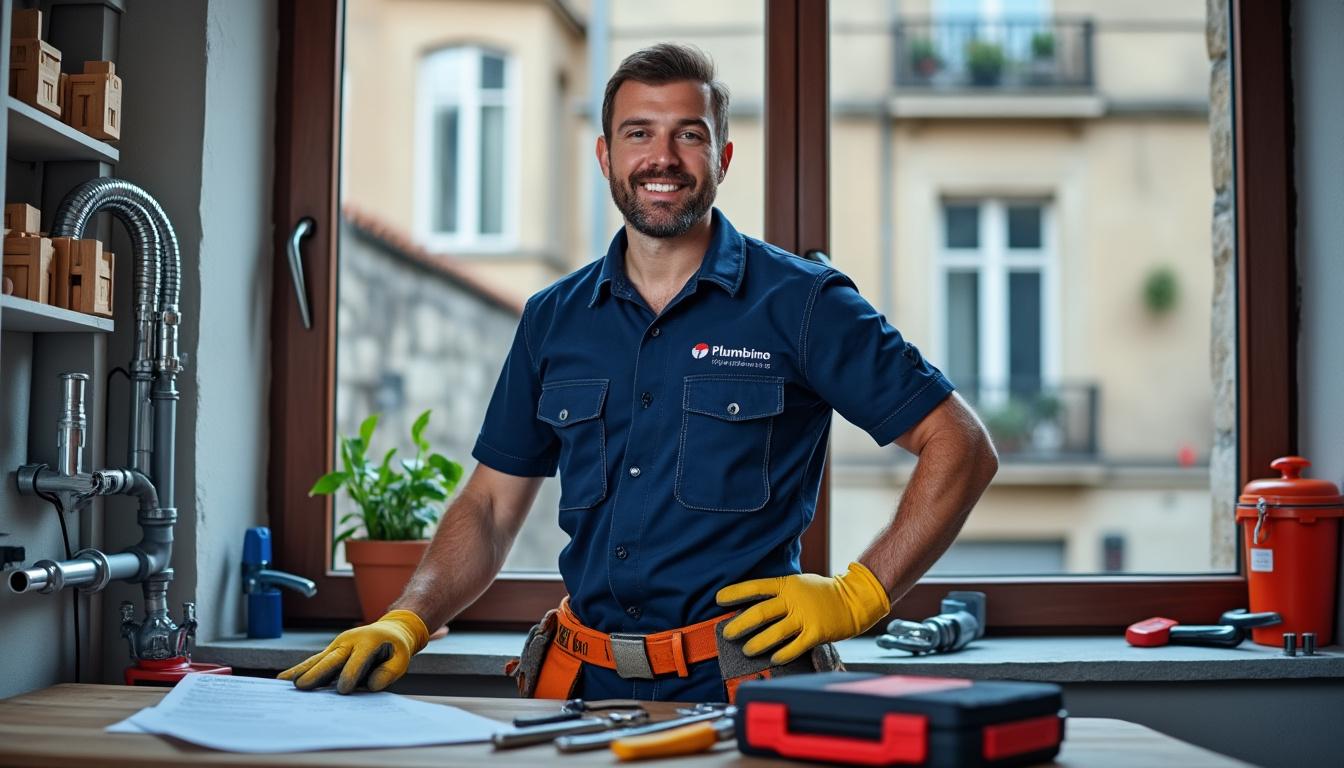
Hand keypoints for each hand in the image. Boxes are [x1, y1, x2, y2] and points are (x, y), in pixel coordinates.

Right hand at [277, 609, 429, 693]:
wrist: (391, 629)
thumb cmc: (396, 648)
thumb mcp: (402, 658)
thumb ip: (389, 672)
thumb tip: (371, 686)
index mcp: (369, 641)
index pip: (357, 660)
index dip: (351, 674)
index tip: (342, 690)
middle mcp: (350, 641)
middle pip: (331, 658)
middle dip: (317, 673)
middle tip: (301, 686)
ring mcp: (338, 645)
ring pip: (318, 659)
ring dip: (302, 670)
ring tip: (284, 682)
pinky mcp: (332, 651)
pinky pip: (316, 661)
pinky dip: (301, 669)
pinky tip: (284, 678)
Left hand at [716, 562, 889, 664]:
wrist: (854, 599)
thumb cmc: (822, 593)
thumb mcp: (799, 583)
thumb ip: (779, 592)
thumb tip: (752, 604)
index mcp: (786, 584)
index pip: (755, 587)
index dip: (735, 593)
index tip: (718, 599)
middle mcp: (793, 599)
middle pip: (760, 612)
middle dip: (740, 624)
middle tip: (727, 634)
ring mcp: (805, 616)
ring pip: (774, 633)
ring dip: (757, 644)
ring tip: (747, 650)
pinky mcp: (816, 633)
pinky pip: (794, 647)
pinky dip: (782, 654)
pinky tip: (773, 659)